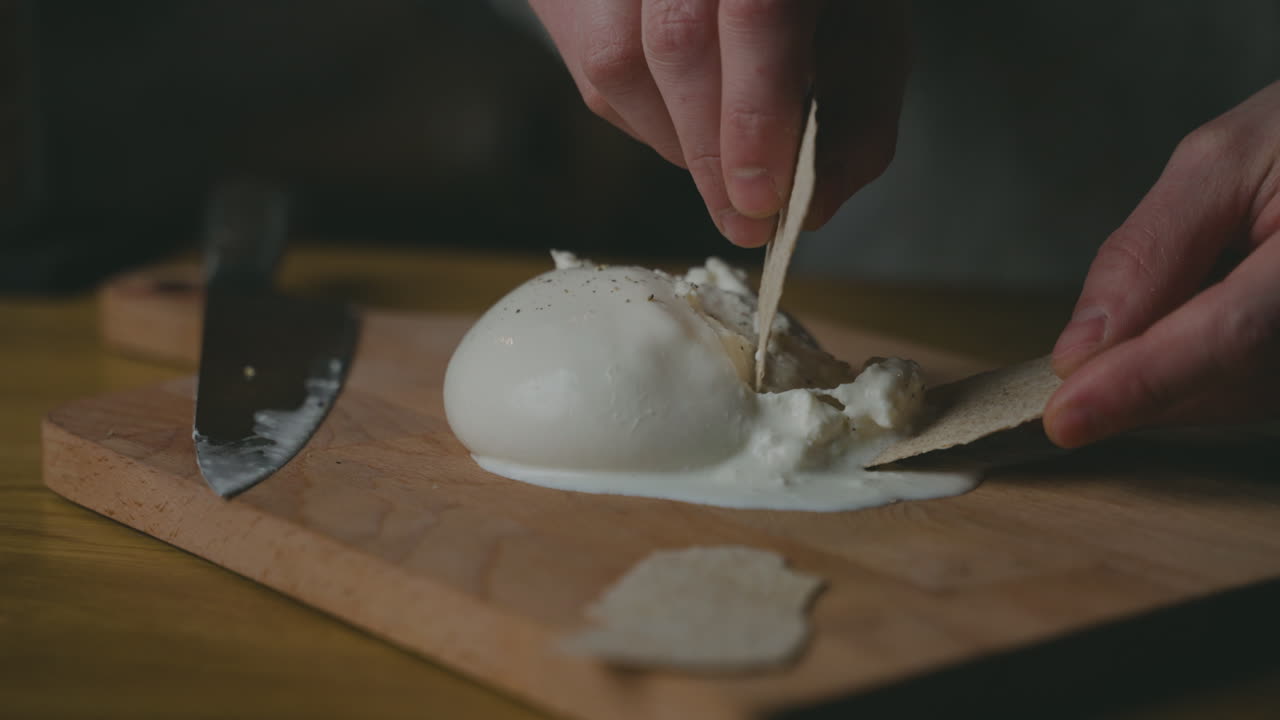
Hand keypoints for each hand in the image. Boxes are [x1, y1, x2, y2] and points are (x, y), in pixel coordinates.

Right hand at [527, 0, 909, 246]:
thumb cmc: (810, 6)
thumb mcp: (866, 40)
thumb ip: (855, 121)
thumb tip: (812, 207)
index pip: (755, 13)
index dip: (753, 113)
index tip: (760, 197)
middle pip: (675, 41)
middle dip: (710, 149)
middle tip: (742, 217)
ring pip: (620, 63)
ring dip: (676, 139)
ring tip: (721, 163)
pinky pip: (596, 72)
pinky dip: (646, 119)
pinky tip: (686, 121)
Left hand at [1045, 79, 1279, 447]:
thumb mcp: (1224, 159)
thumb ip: (1149, 249)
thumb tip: (1081, 349)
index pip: (1229, 334)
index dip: (1140, 381)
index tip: (1065, 418)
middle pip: (1224, 383)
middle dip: (1138, 375)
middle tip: (1085, 355)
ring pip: (1233, 400)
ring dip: (1168, 374)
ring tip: (1189, 288)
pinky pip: (1250, 391)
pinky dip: (1197, 369)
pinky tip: (1197, 316)